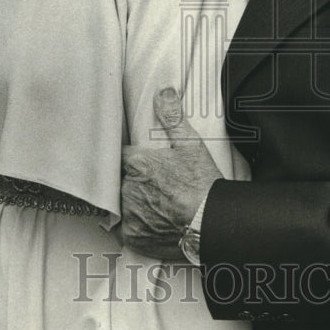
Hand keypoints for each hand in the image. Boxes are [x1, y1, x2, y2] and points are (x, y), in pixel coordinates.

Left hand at [121, 87, 223, 259]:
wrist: (211, 222)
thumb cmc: (202, 184)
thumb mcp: (190, 145)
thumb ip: (172, 117)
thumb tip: (163, 92)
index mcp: (136, 164)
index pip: (119, 156)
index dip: (128, 158)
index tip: (136, 160)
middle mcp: (127, 188)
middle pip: (118, 180)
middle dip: (130, 179)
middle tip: (152, 183)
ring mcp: (128, 214)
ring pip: (120, 203)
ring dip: (131, 202)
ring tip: (153, 202)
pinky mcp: (132, 236)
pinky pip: (124, 228)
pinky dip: (134, 224)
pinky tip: (149, 219)